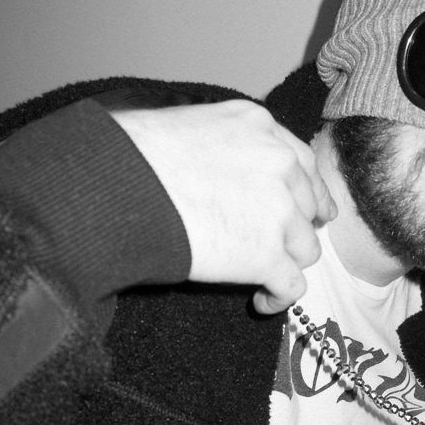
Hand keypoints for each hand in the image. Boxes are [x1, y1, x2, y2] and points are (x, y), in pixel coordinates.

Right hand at [112, 100, 335, 312]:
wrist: (116, 187)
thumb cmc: (133, 152)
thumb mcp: (191, 123)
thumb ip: (227, 142)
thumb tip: (223, 166)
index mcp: (261, 127)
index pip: (303, 164)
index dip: (306, 193)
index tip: (308, 210)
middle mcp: (280, 164)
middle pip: (307, 206)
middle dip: (296, 226)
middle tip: (280, 243)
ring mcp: (279, 211)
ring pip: (306, 247)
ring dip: (287, 261)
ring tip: (263, 275)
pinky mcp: (266, 255)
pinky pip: (292, 285)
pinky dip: (279, 296)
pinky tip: (262, 300)